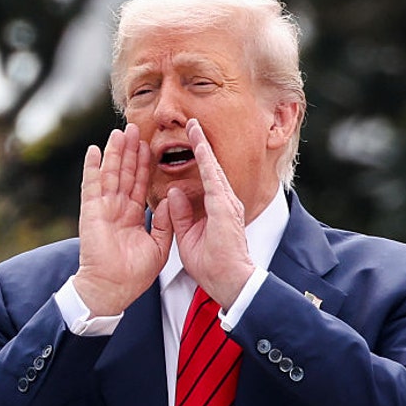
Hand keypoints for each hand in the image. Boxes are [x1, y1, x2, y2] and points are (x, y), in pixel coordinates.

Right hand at [74, 124, 172, 315]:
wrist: (114, 289)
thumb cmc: (134, 275)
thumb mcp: (159, 247)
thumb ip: (165, 223)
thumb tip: (172, 199)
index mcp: (133, 216)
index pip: (140, 184)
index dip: (144, 165)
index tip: (150, 146)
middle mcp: (117, 209)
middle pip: (124, 173)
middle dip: (130, 151)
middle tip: (135, 129)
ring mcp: (103, 209)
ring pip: (110, 174)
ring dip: (114, 153)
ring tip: (119, 132)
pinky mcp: (91, 212)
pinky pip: (91, 185)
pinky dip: (92, 167)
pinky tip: (94, 150)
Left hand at [165, 119, 255, 308]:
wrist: (231, 283)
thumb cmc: (212, 266)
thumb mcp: (188, 238)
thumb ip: (181, 215)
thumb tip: (174, 193)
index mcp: (216, 209)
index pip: (204, 178)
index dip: (197, 159)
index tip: (189, 141)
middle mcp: (224, 202)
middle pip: (210, 168)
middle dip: (201, 144)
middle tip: (192, 123)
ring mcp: (227, 203)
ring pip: (212, 168)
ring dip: (203, 146)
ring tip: (194, 125)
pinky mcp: (225, 208)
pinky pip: (213, 180)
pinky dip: (206, 161)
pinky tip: (199, 146)